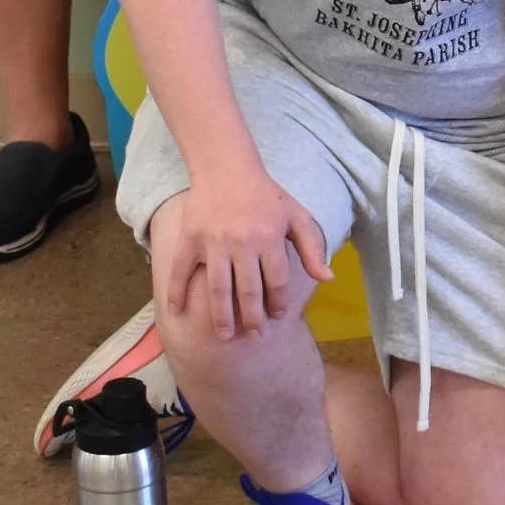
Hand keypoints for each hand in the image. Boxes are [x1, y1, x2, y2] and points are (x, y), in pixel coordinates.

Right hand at [163, 167, 333, 341]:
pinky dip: (176, 292)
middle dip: (252, 318)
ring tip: (225, 336)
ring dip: (221, 316)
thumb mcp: (296, 215)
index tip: (278, 316)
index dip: (278, 302)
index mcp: (269, 237)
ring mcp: (213, 242)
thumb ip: (313, 247)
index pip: (277, 280)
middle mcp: (242, 242)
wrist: (226, 168)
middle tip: (255, 336)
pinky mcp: (189, 238)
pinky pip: (180, 270)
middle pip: (248, 290)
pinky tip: (177, 311)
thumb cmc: (266, 195)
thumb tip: (328, 279)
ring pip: (217, 288)